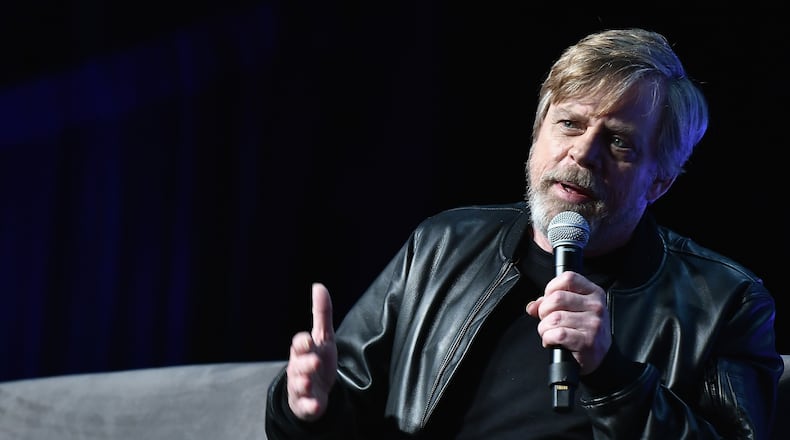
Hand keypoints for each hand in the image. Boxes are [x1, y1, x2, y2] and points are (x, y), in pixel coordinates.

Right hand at [286, 282, 337, 420]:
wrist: (315, 390)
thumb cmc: (317, 359)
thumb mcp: (323, 337)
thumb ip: (321, 313)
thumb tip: (319, 286)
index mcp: (303, 351)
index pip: (299, 344)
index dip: (302, 342)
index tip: (307, 340)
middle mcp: (299, 368)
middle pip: (298, 365)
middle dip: (305, 363)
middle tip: (315, 362)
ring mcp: (301, 387)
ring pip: (298, 385)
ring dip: (303, 383)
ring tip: (309, 382)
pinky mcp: (306, 404)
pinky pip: (306, 406)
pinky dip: (310, 406)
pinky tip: (316, 405)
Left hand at [525, 271, 610, 374]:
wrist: (600, 355)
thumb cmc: (584, 330)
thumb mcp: (573, 310)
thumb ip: (550, 302)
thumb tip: (533, 306)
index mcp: (593, 293)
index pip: (568, 278)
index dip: (551, 288)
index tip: (548, 299)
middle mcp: (595, 306)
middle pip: (556, 298)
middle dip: (544, 311)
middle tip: (547, 320)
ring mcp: (593, 324)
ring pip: (554, 318)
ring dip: (544, 328)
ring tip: (550, 332)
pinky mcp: (587, 341)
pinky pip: (558, 334)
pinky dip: (548, 338)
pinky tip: (552, 340)